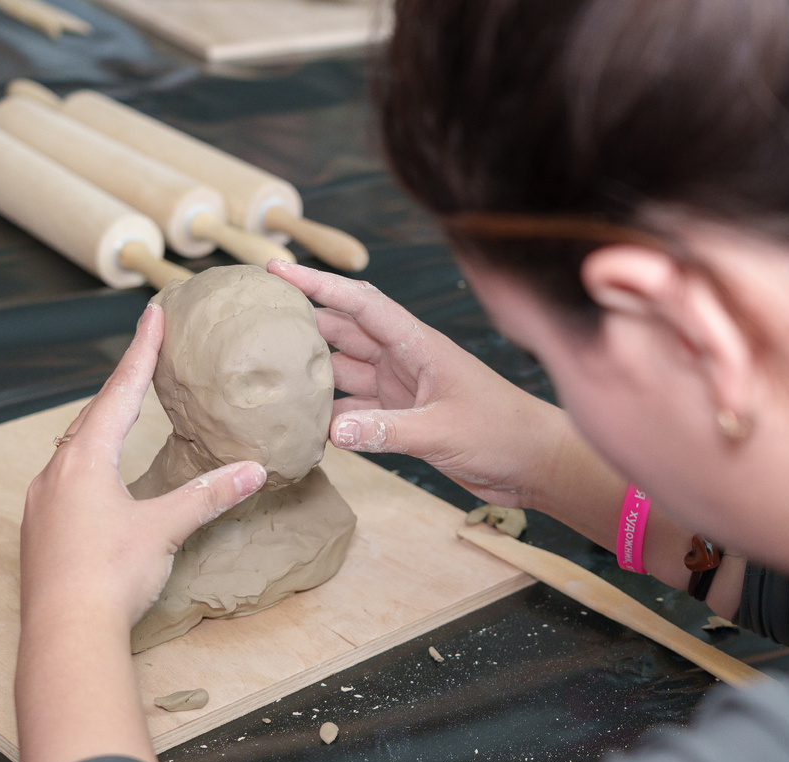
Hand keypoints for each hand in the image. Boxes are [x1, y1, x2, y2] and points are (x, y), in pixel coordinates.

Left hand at [19, 303, 266, 628]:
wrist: (63, 635)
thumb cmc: (109, 577)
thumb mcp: (166, 529)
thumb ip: (208, 495)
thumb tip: (254, 470)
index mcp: (86, 460)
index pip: (121, 391)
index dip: (142, 351)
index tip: (154, 314)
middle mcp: (57, 472)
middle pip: (94, 413)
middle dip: (122, 382)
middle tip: (145, 353)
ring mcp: (44, 501)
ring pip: (76, 445)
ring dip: (103, 422)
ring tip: (124, 407)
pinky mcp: (42, 529)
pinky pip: (67, 476)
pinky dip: (90, 458)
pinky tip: (100, 472)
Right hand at [268, 259, 569, 508]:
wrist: (535, 463)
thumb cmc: (503, 433)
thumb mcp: (444, 430)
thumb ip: (389, 431)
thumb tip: (333, 431)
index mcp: (418, 344)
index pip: (359, 304)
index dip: (317, 285)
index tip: (275, 271)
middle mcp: (405, 360)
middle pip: (343, 331)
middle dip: (302, 321)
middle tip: (253, 319)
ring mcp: (402, 389)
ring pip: (344, 371)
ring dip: (311, 371)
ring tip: (265, 369)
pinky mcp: (402, 418)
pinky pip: (355, 411)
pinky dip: (329, 415)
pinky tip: (300, 422)